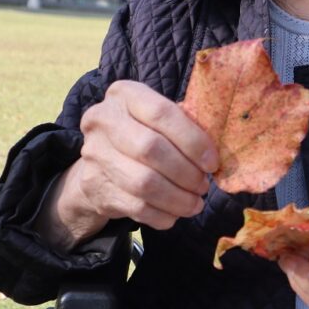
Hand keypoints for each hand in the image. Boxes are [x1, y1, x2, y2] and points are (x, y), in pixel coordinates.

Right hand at [36, 80, 218, 248]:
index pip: (161, 112)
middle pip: (150, 148)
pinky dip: (162, 214)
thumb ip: (183, 125)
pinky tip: (176, 213)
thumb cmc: (142, 132)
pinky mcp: (93, 186)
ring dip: (177, 198)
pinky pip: (135, 207)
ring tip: (195, 203)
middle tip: (203, 185)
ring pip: (144, 183)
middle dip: (185, 172)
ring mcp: (94, 153)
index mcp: (125, 94)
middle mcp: (103, 119)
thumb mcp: (158, 117)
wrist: (98, 160)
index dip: (192, 140)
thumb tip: (215, 151)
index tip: (212, 162)